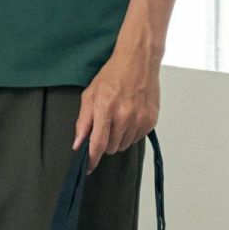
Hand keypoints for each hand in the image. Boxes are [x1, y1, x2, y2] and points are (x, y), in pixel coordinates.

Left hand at [71, 42, 159, 173]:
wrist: (139, 61)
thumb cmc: (113, 74)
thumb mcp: (90, 94)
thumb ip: (83, 121)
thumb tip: (78, 144)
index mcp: (106, 109)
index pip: (97, 144)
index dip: (91, 160)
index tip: (87, 168)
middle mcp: (124, 116)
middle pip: (111, 148)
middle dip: (105, 142)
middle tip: (106, 125)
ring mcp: (140, 119)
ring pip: (124, 145)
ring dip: (119, 138)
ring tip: (119, 118)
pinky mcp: (151, 120)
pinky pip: (137, 138)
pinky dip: (131, 132)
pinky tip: (130, 116)